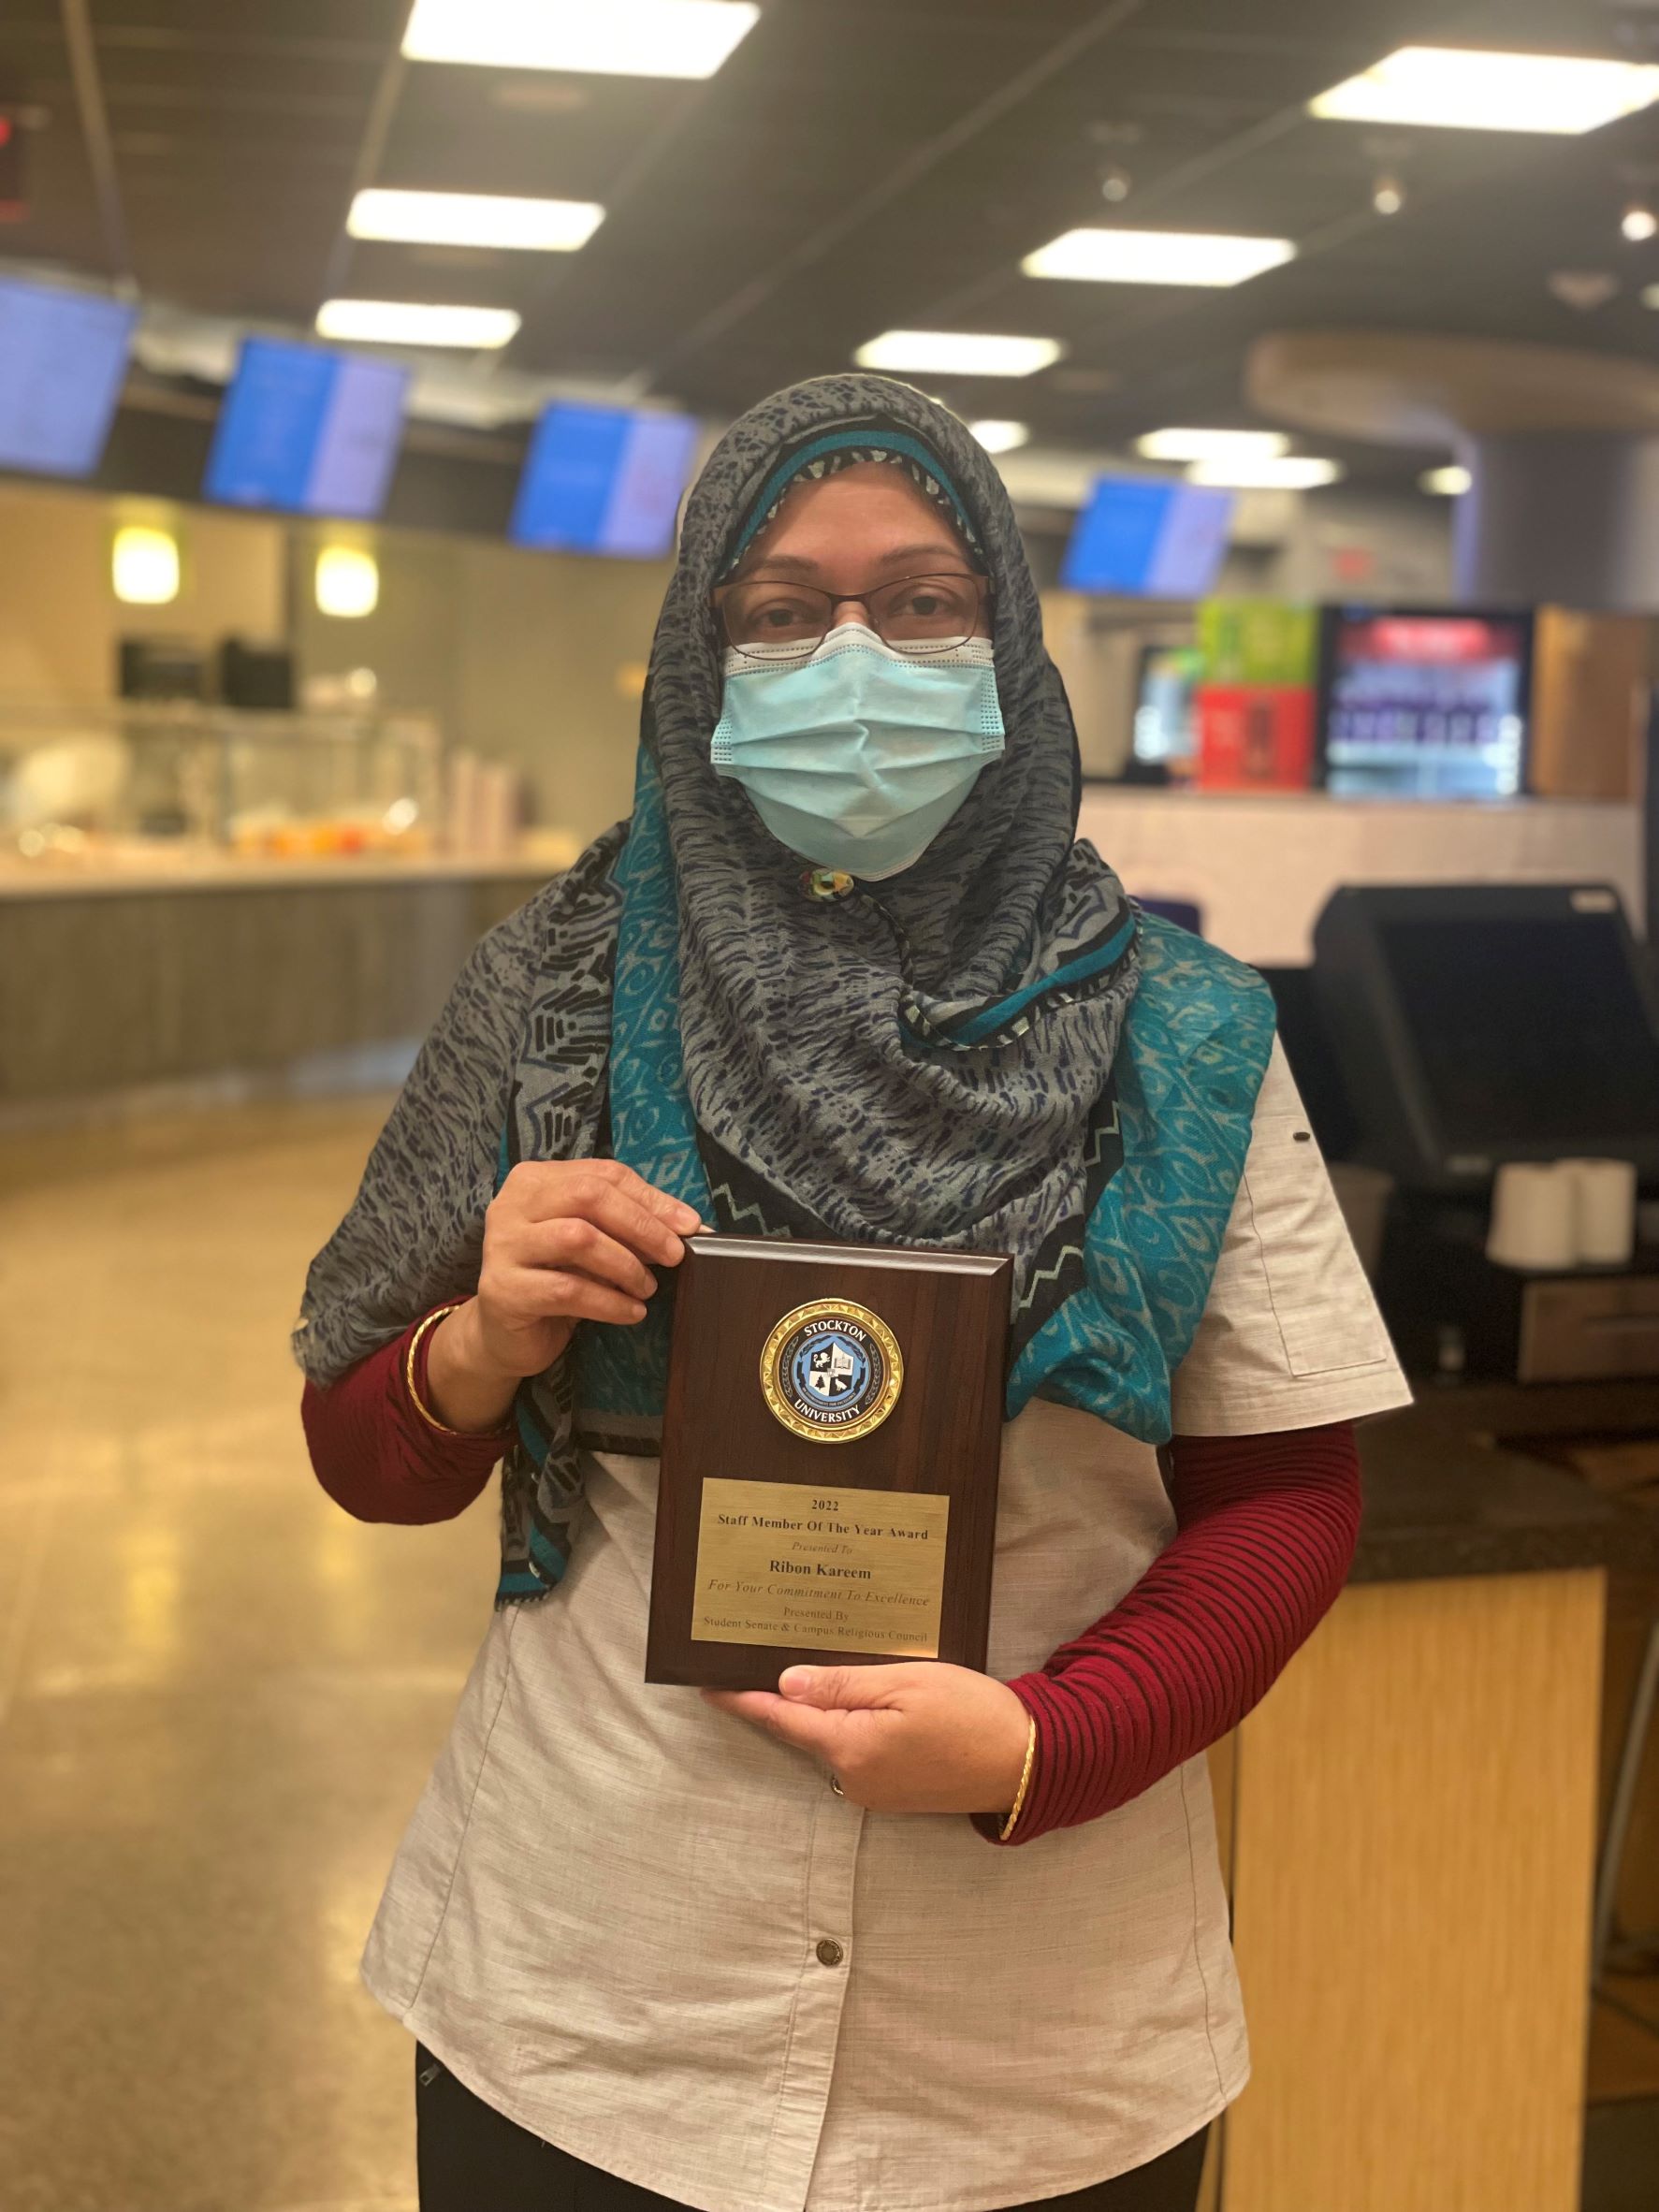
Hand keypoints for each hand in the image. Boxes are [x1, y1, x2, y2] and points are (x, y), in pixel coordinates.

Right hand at [427, 1160, 702, 1430]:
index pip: (603, 1174)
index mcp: (535, 1180)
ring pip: (577, 1238)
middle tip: (675, 1255)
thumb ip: (628, 1225)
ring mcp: (503, 1245)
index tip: (690, 1225)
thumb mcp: (593, 1243)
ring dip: (625, 1264)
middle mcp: (511, 1204)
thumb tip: (690, 1226)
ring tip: (648, 1287)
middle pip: (589, 1196)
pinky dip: (610, 1301)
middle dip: (642, 1225)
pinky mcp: (502, 1290)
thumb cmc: (554, 1279)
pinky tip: (632, 1312)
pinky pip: (568, 1290)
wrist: (505, 1336)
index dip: (652, 1198)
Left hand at [704, 1662, 1031, 1816]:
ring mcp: (873, 1791)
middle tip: (770, 1651)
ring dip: (825, 1709)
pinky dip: (851, 1725)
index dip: (744, 1699)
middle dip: (788, 1695)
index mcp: (850, 1748)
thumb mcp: (905, 1683)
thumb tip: (788, 1683)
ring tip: (823, 1665)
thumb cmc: (970, 1714)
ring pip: (832, 1740)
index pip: (782, 1720)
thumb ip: (843, 1684)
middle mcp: (853, 1778)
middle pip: (805, 1730)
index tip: (708, 1684)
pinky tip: (863, 1697)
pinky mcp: (894, 1792)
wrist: (1028, 1762)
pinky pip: (857, 1751)